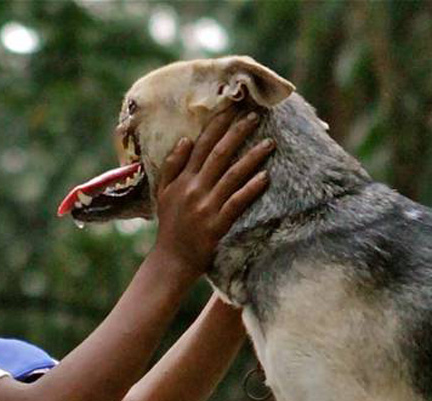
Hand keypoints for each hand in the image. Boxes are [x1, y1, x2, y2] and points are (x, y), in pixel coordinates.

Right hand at [153, 110, 273, 275]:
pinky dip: (251, 189)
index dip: (216, 125)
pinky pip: (237, 202)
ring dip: (251, 157)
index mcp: (182, 179)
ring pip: (232, 175)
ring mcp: (207, 206)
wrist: (172, 259)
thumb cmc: (170, 225)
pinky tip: (265, 177)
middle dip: (237, 133)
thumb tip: (185, 140)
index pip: (201, 145)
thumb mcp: (163, 193)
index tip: (231, 109)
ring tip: (269, 143)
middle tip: (255, 116)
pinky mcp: (218, 223)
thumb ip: (172, 166)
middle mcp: (194, 188)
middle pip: (219, 154)